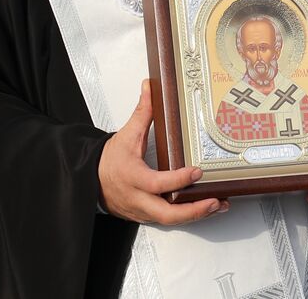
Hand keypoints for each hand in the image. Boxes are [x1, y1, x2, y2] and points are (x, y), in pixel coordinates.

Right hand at [99, 79, 228, 224]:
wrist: (89, 180)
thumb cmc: (107, 161)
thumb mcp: (125, 135)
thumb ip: (142, 112)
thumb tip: (149, 87)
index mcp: (132, 177)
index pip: (157, 183)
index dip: (178, 180)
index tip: (197, 171)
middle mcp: (137, 198)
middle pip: (166, 214)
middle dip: (193, 210)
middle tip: (215, 200)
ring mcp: (141, 211)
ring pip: (169, 220)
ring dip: (195, 215)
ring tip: (218, 205)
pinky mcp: (144, 216)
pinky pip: (167, 220)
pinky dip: (187, 216)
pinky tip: (205, 208)